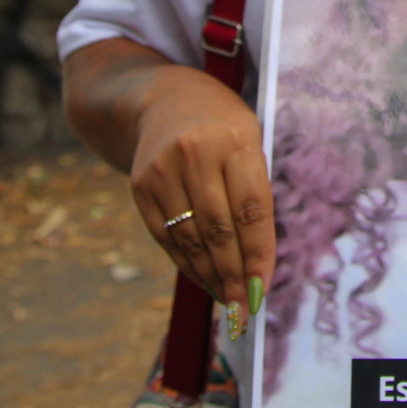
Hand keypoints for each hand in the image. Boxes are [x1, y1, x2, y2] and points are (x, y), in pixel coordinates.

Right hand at [126, 66, 275, 322]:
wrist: (160, 99)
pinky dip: (187, 264)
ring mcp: (163, 170)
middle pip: (220, 230)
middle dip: (235, 275)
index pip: (252, 209)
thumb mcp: (249, 139)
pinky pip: (166, 236)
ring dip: (212, 277)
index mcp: (235, 138)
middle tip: (245, 308)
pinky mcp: (140, 186)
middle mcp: (196, 154)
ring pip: (191, 238)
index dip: (259, 254)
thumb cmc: (221, 124)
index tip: (265, 289)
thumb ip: (255, 189)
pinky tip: (204, 281)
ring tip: (228, 301)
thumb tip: (261, 257)